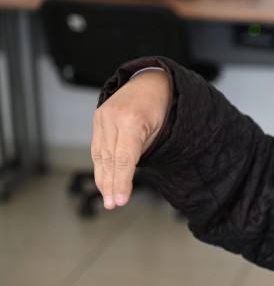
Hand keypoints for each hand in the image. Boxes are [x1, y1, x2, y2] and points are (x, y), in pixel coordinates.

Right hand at [91, 69, 170, 208]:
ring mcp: (102, 116)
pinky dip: (101, 164)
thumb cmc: (163, 107)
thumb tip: (129, 176)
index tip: (120, 200)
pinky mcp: (98, 117)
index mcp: (132, 120)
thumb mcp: (162, 130)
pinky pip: (97, 146)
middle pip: (110, 159)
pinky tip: (104, 179)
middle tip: (113, 204)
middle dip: (111, 185)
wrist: (152, 81)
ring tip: (108, 198)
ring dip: (103, 178)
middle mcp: (112, 117)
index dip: (121, 181)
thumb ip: (144, 151)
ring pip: (99, 154)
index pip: (124, 158)